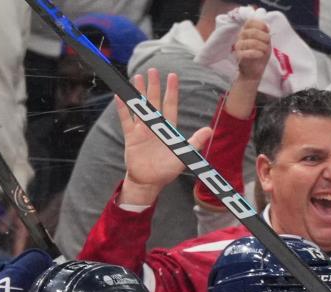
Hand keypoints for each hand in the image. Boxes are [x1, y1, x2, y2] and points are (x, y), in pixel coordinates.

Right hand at [117, 68, 212, 204]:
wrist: (149, 182)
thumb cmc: (167, 170)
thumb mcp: (183, 155)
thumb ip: (195, 142)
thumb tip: (209, 130)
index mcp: (168, 129)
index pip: (170, 105)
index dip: (171, 91)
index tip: (172, 76)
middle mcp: (155, 126)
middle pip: (154, 102)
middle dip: (153, 86)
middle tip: (152, 70)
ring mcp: (142, 130)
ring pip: (140, 107)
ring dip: (138, 93)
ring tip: (136, 77)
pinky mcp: (131, 137)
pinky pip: (126, 120)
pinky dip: (123, 109)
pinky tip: (120, 97)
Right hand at [235, 18, 271, 82]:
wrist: (253, 72)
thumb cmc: (259, 56)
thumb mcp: (265, 43)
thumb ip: (265, 35)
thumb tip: (267, 27)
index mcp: (247, 31)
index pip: (250, 22)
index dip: (260, 24)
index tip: (267, 31)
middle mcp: (241, 37)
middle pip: (252, 31)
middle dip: (263, 36)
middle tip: (267, 43)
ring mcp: (239, 46)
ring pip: (251, 42)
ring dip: (262, 46)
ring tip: (265, 51)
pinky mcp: (239, 55)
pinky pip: (247, 52)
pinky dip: (256, 53)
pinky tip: (261, 55)